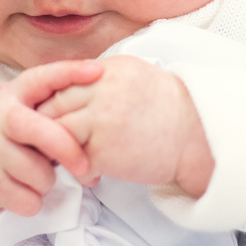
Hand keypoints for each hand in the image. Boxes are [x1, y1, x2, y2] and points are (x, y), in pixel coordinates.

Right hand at [0, 60, 99, 214]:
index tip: (97, 72)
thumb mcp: (12, 105)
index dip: (70, 73)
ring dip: (47, 181)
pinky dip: (34, 201)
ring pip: (38, 174)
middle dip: (69, 150)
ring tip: (40, 175)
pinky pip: (27, 200)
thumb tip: (94, 97)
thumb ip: (43, 102)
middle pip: (42, 133)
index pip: (42, 78)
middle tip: (85, 165)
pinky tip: (27, 192)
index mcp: (10, 95)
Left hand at [35, 55, 214, 196]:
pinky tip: (96, 175)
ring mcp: (101, 119)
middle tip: (50, 143)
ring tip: (73, 160)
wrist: (197, 137)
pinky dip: (81, 171)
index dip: (52, 102)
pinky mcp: (103, 150)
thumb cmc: (168, 110)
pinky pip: (75, 161)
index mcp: (108, 70)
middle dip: (48, 127)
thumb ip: (101, 78)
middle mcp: (101, 89)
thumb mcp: (134, 76)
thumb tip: (68, 87)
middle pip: (53, 106)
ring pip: (59, 133)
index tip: (52, 118)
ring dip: (60, 151)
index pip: (61, 82)